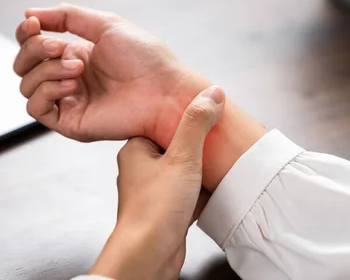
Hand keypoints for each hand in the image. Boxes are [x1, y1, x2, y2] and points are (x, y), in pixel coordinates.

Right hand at [14, 4, 266, 191]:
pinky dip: (47, 91)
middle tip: (60, 47)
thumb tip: (28, 12)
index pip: (32, 45)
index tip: (33, 22)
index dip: (26, 33)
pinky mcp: (69, 122)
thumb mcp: (106, 24)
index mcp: (75, 55)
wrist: (164, 91)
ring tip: (78, 68)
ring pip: (26, 85)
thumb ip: (67, 16)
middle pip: (22, 64)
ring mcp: (67, 101)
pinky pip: (36, 108)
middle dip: (34, 50)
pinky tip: (72, 85)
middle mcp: (67, 78)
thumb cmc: (145, 59)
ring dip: (46, 70)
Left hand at [90, 86, 224, 279]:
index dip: (188, 125)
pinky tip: (212, 196)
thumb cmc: (155, 209)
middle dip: (199, 152)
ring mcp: (151, 191)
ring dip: (202, 175)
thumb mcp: (183, 157)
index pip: (164, 125)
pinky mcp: (163, 211)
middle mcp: (140, 169)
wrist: (148, 254)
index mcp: (135, 149)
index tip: (207, 123)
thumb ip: (197, 125)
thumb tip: (211, 94)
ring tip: (215, 175)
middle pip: (177, 149)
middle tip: (215, 150)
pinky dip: (201, 195)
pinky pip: (187, 195)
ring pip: (184, 173)